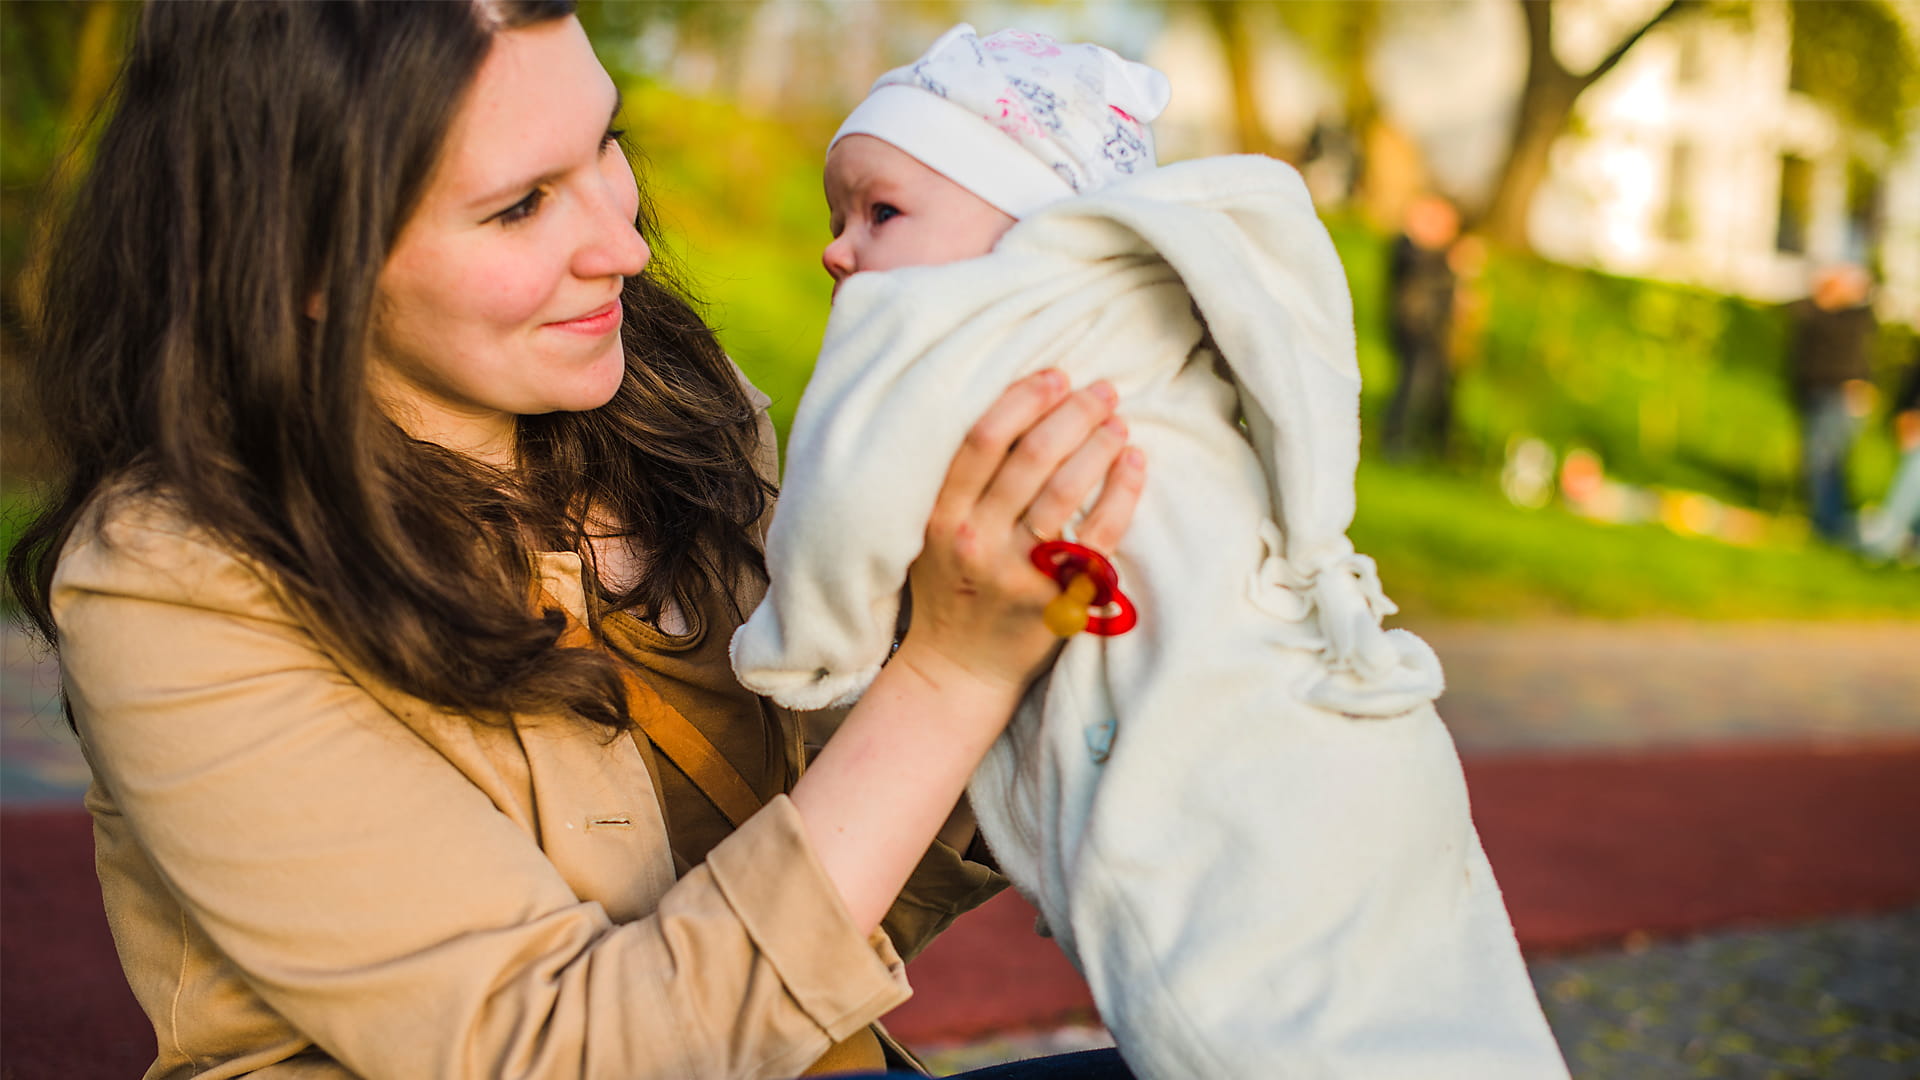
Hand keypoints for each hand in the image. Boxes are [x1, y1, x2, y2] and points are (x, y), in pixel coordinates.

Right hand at [894, 370, 1146, 696]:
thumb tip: (1020, 411)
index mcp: (943, 518)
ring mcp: (1018, 573)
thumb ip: (964, 485)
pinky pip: (1099, 537)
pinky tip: (1134, 463)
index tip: (1054, 376)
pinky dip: (1121, 493)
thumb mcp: (936, 534)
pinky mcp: (1057, 599)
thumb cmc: (951, 590)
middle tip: (1101, 389)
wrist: (959, 669)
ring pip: (1064, 492)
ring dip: (1098, 445)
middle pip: (1030, 459)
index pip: (982, 442)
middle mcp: (977, 541)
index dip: (1022, 400)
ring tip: (1118, 420)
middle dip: (1072, 413)